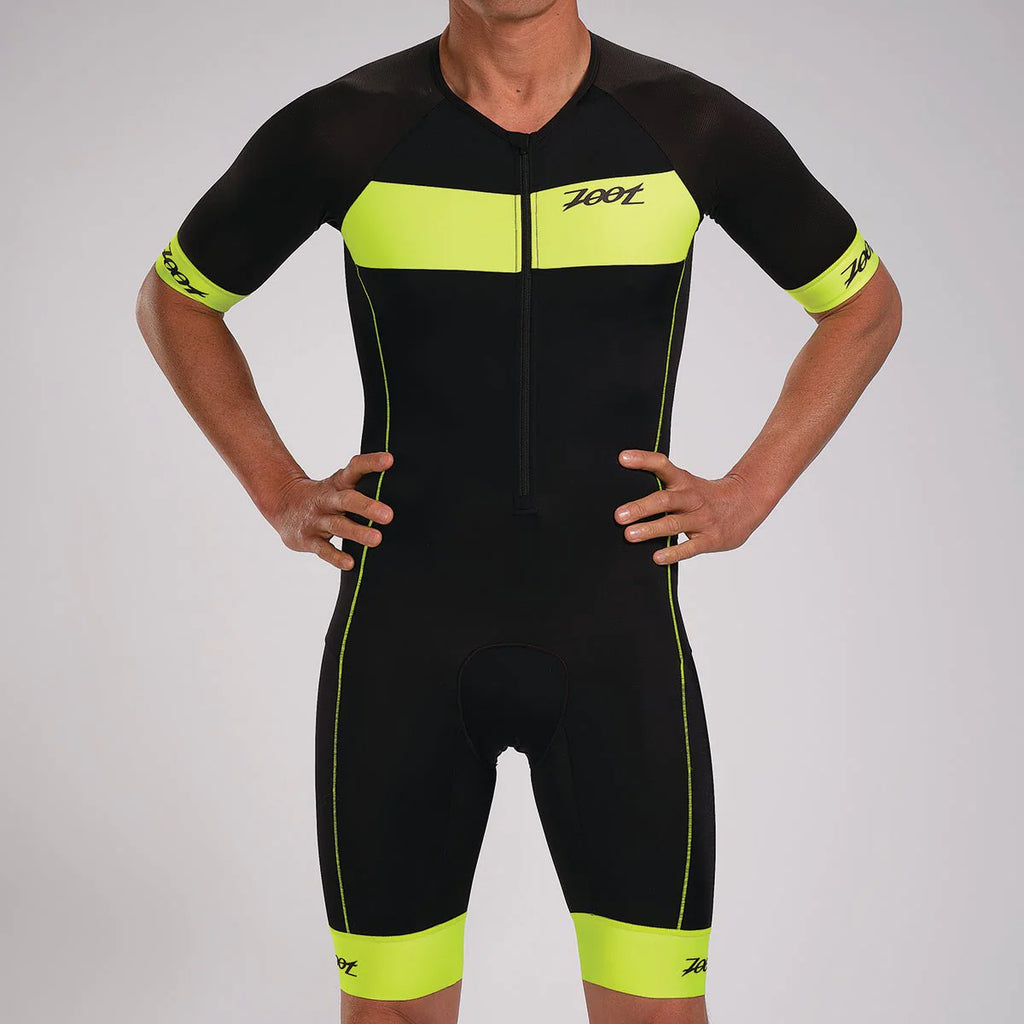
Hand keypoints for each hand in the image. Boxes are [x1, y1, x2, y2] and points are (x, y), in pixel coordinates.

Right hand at [265, 451, 394, 569]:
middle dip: (367, 507)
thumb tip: (404, 489)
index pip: (355, 468)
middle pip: (347, 500)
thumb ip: (364, 485)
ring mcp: (317, 519)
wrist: (283, 505)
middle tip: (388, 515)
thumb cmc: (325, 497)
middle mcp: (327, 499)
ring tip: (376, 539)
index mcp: (338, 483)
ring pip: (338, 525)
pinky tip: (350, 563)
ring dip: (357, 532)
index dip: (371, 463)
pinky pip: (324, 549)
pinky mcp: (308, 539)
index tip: (389, 460)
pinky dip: (336, 557)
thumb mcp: (339, 485)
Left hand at [614, 449, 763, 564]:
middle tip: (619, 515)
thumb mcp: (687, 483)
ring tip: (629, 535)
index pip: (663, 466)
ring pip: (674, 524)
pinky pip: (690, 548)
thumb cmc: (705, 495)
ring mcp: (702, 519)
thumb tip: (626, 478)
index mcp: (684, 482)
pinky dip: (673, 553)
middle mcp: (692, 498)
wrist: (747, 503)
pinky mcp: (710, 539)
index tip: (622, 458)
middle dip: (641, 507)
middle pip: (665, 500)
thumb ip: (661, 482)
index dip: (643, 460)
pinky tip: (657, 557)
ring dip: (651, 529)